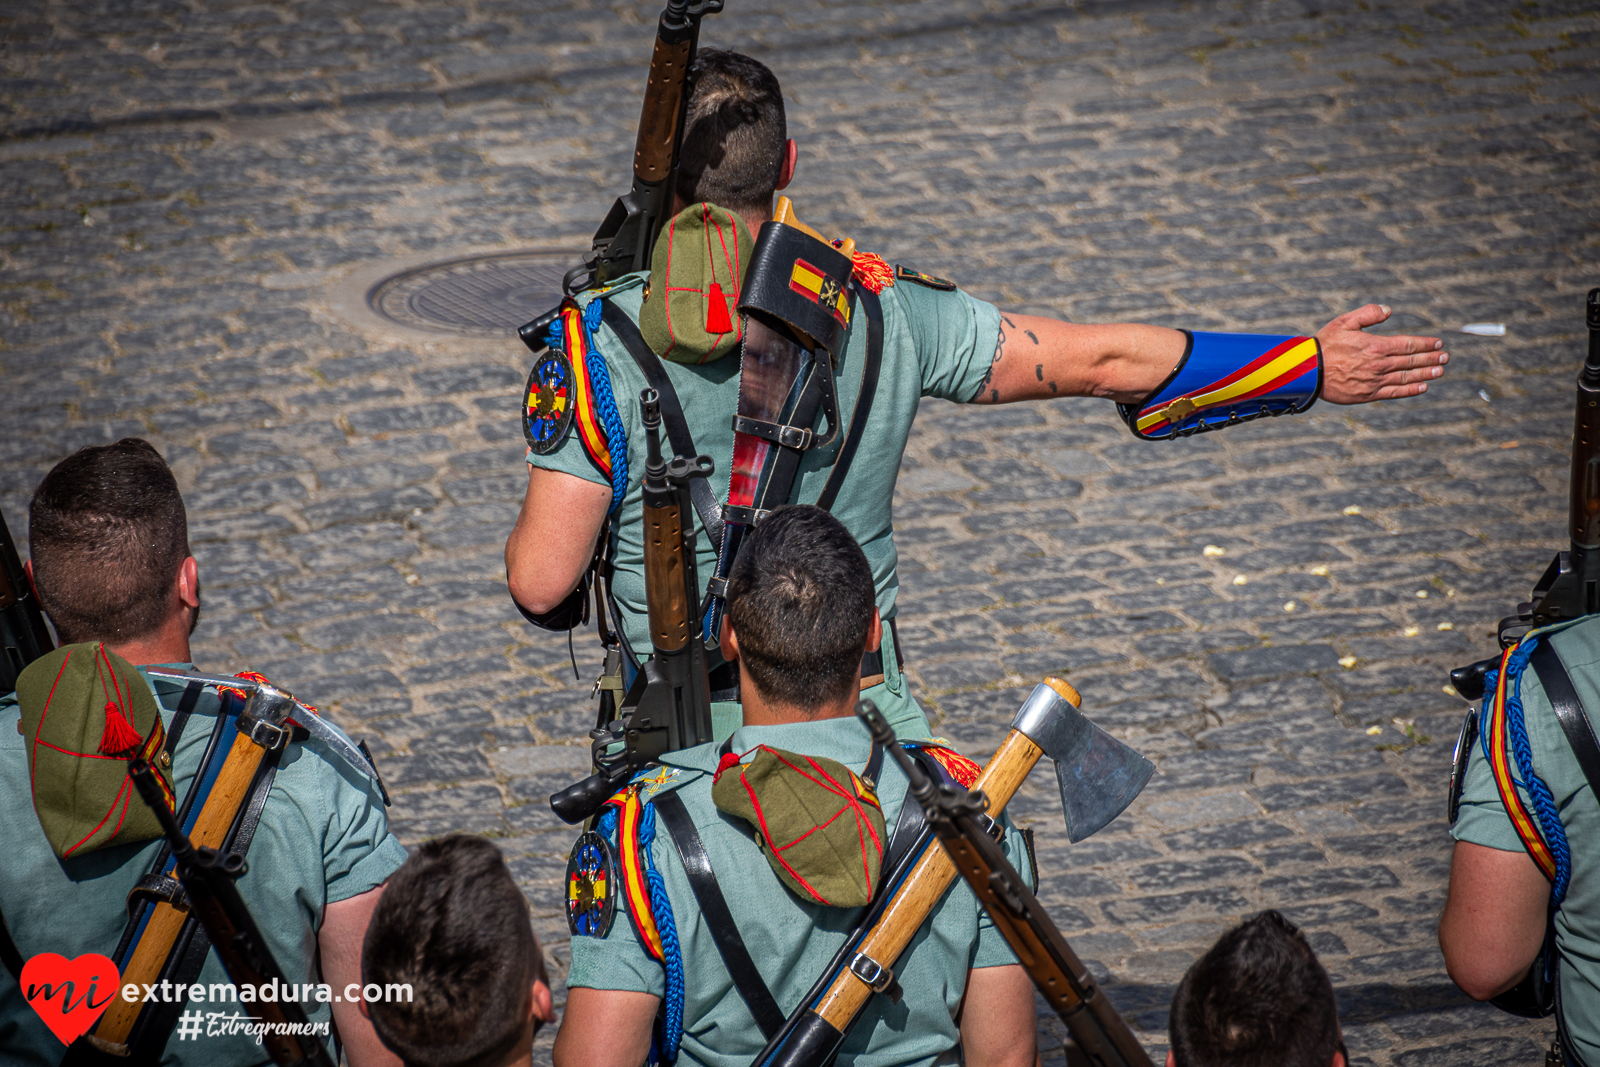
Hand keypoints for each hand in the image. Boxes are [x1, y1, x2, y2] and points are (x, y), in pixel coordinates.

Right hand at [1316, 304, 1447, 403]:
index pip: (1408, 344)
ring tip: (1440, 371)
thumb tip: (1388, 310)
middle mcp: (1379, 364)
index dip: (1426, 344)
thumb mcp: (1344, 321)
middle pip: (1411, 360)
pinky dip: (1410, 390)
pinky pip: (1394, 392)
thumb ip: (1368, 314)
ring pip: (1407, 377)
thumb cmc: (1325, 345)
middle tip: (1445, 358)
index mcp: (1376, 345)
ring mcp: (1375, 381)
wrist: (1308, 372)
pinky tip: (1422, 387)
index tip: (1438, 344)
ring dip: (1426, 373)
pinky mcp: (1368, 394)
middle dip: (1430, 358)